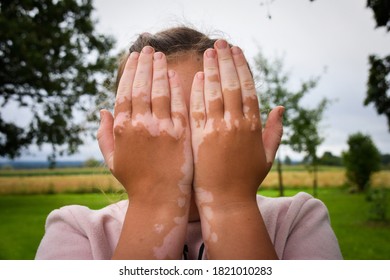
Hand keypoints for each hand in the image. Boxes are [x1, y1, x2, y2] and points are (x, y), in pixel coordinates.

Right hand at [97, 47, 192, 258]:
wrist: (159, 199)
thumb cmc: (135, 180)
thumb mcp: (112, 159)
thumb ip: (104, 134)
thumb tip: (101, 110)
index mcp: (122, 129)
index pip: (124, 92)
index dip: (129, 72)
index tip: (133, 58)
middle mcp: (140, 125)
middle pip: (141, 86)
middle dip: (143, 64)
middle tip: (148, 49)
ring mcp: (161, 128)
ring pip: (159, 91)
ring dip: (159, 70)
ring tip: (160, 55)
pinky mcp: (181, 134)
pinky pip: (178, 105)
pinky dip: (176, 88)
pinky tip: (175, 75)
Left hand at [189, 40, 281, 258]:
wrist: (227, 201)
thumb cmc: (247, 179)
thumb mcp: (267, 155)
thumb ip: (274, 130)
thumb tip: (280, 107)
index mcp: (254, 126)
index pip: (248, 89)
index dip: (243, 68)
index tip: (238, 51)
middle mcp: (237, 124)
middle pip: (232, 84)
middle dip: (227, 61)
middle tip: (220, 42)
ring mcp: (219, 130)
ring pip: (216, 92)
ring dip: (213, 69)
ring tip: (209, 51)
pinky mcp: (201, 138)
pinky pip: (199, 109)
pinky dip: (198, 91)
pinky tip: (198, 75)